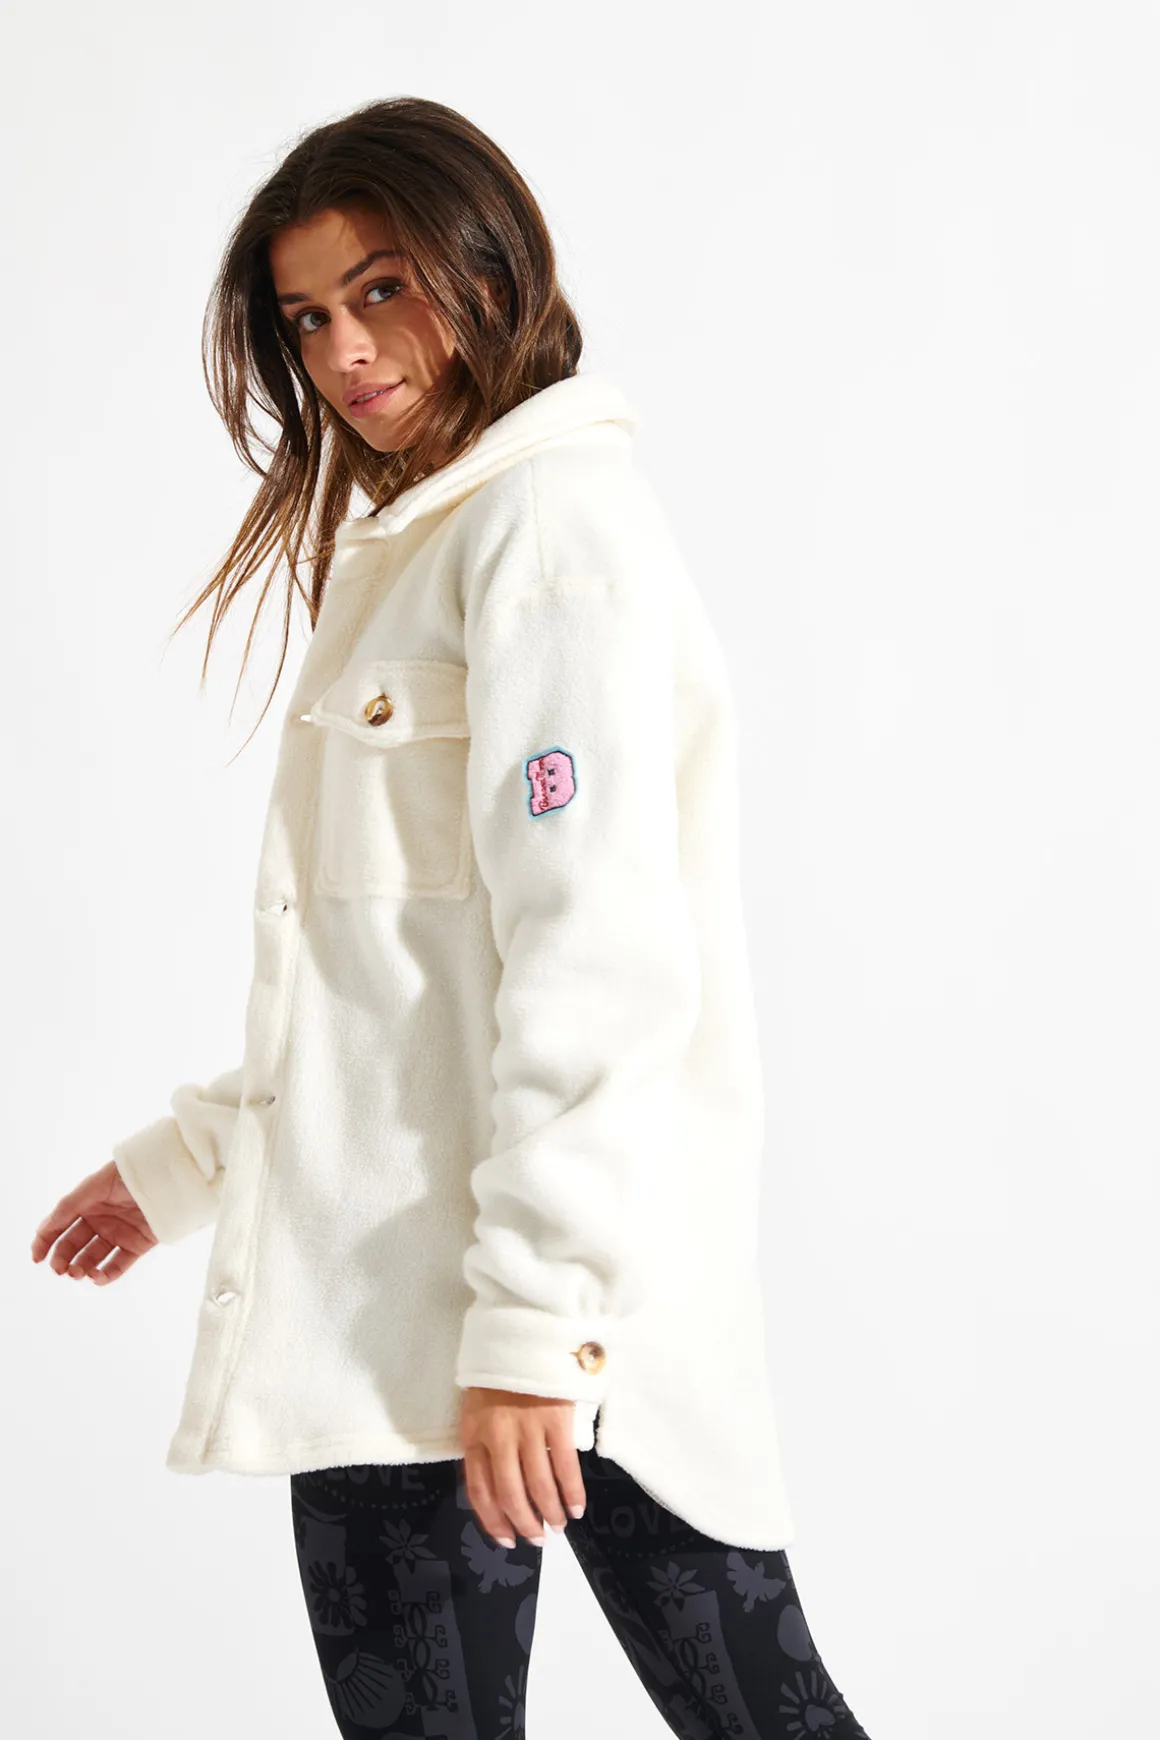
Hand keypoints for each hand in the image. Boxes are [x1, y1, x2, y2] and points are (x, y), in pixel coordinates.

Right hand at [30, 1160, 157, 1283]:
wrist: (166, 1176)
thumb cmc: (129, 1174)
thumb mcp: (94, 1186)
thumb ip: (69, 1206)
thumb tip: (45, 1229)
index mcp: (85, 1206)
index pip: (59, 1227)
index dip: (45, 1242)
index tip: (37, 1258)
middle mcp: (99, 1222)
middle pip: (73, 1246)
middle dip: (62, 1259)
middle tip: (59, 1269)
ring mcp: (117, 1235)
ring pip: (92, 1259)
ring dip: (81, 1269)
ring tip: (77, 1272)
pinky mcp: (136, 1246)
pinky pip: (117, 1266)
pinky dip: (105, 1276)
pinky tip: (96, 1276)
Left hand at [458, 1385, 587, 1547]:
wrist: (523, 1332)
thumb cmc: (499, 1372)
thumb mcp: (477, 1408)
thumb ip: (483, 1444)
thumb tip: (496, 1487)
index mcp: (473, 1434)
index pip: (479, 1490)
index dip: (492, 1521)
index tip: (506, 1539)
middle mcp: (497, 1436)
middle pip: (510, 1494)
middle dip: (525, 1523)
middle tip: (537, 1540)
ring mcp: (528, 1429)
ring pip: (538, 1485)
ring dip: (550, 1513)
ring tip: (558, 1527)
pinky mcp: (556, 1420)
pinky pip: (565, 1466)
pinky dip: (571, 1492)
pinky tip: (576, 1508)